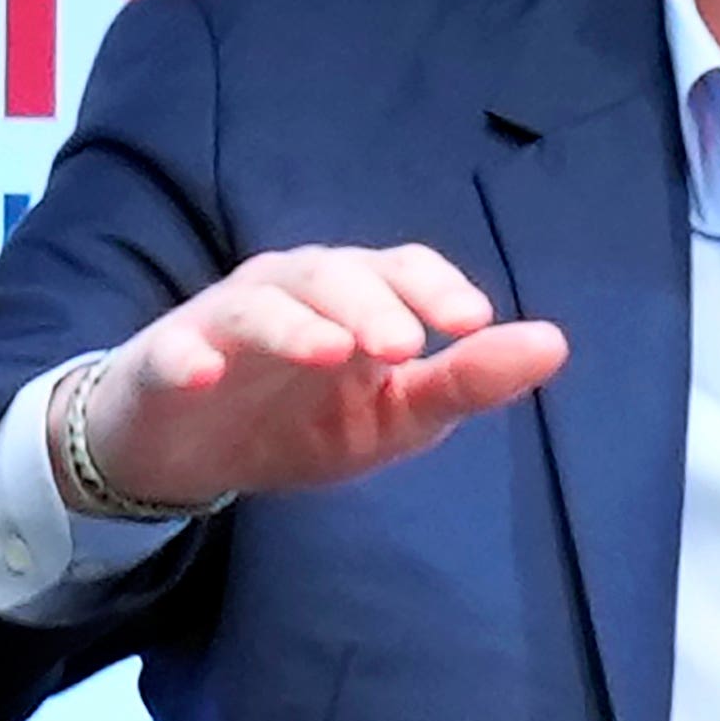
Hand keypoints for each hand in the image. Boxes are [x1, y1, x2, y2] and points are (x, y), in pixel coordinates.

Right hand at [52, 244, 568, 511]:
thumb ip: (466, 382)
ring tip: (330, 351)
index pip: (400, 268)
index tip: (472, 321)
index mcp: (354, 297)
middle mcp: (292, 291)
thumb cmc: (299, 419)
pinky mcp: (165, 360)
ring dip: (295, 323)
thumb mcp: (393, 416)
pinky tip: (203, 373)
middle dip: (372, 304)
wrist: (185, 452)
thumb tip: (555, 344)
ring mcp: (224, 321)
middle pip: (333, 274)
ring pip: (260, 303)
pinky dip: (187, 356)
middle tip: (404, 346)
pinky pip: (174, 351)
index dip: (434, 287)